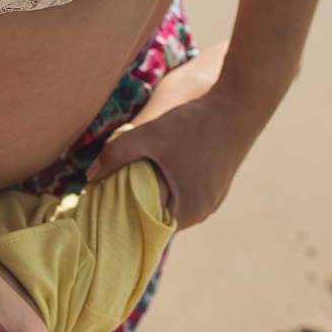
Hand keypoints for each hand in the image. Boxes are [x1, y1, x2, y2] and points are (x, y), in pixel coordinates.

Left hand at [85, 41, 267, 230]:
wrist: (242, 102)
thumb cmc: (196, 122)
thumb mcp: (151, 135)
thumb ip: (116, 153)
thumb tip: (89, 175)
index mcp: (188, 210)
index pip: (147, 229)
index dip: (125, 220)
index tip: (105, 212)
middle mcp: (203, 212)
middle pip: (159, 218)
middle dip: (137, 207)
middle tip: (111, 195)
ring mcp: (213, 199)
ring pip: (172, 204)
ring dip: (153, 195)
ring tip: (130, 182)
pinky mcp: (216, 185)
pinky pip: (184, 193)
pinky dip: (169, 186)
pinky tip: (157, 170)